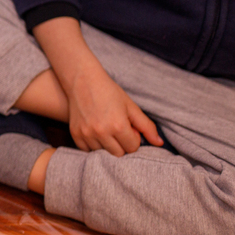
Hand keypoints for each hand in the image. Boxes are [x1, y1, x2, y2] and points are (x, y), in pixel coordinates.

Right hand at [31, 16, 162, 156]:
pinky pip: (87, 150)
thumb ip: (146, 126)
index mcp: (118, 125)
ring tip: (105, 129)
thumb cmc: (109, 91)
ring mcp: (86, 134)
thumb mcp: (131, 107)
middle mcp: (101, 132)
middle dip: (122, 145)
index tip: (128, 128)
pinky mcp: (75, 134)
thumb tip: (159, 143)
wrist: (82, 80)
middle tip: (118, 130)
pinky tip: (95, 132)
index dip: (133, 139)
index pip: (132, 148)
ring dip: (107, 145)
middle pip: (118, 154)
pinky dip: (93, 145)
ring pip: (102, 153)